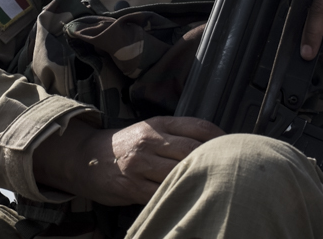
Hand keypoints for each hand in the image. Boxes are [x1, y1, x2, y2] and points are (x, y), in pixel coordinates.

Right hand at [33, 115, 223, 205]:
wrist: (88, 157)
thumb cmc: (127, 145)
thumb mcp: (151, 129)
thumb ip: (178, 134)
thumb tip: (215, 144)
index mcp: (159, 124)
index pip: (199, 126)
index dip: (221, 137)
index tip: (235, 148)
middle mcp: (150, 141)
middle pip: (193, 150)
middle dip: (214, 161)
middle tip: (231, 170)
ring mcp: (140, 164)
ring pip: (179, 174)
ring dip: (198, 181)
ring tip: (214, 187)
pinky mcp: (132, 186)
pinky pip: (161, 194)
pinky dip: (177, 196)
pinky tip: (189, 199)